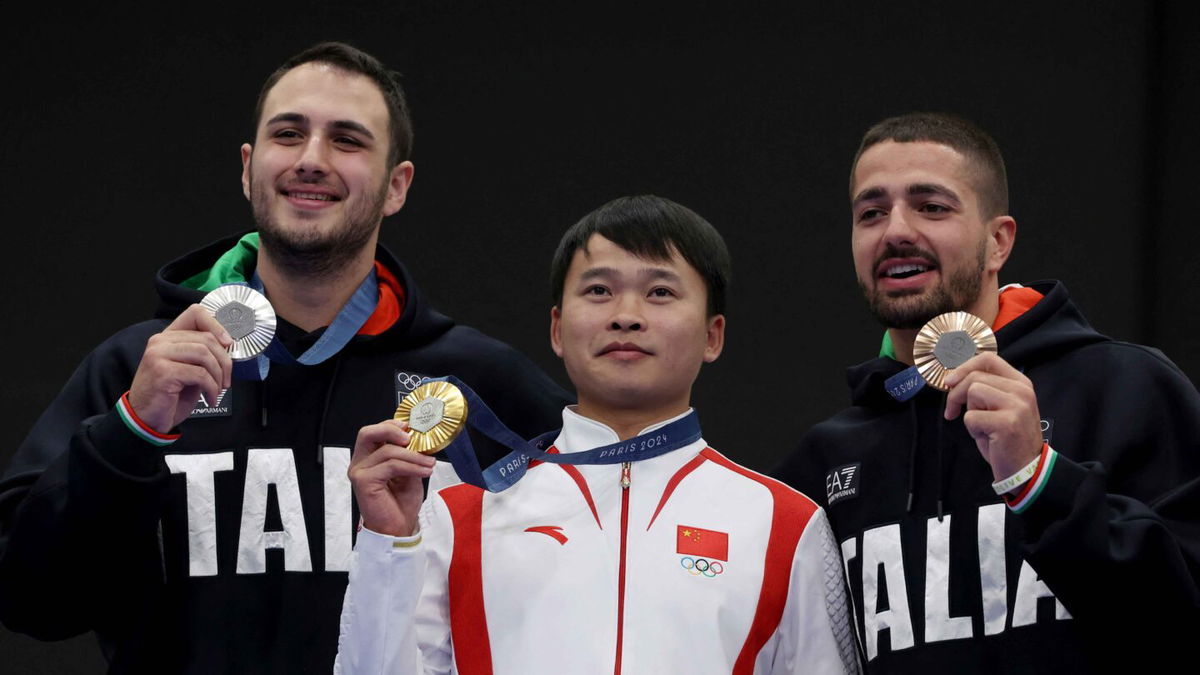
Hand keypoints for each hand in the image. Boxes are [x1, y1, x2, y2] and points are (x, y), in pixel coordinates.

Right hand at [127, 304, 233, 433]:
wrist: (146, 419)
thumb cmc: (169, 396)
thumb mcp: (187, 369)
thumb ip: (201, 354)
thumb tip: (227, 345)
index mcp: (167, 338)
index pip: (195, 313)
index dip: (217, 325)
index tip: (228, 344)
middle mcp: (160, 342)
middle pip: (207, 339)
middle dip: (224, 362)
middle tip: (226, 380)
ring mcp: (158, 355)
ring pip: (205, 355)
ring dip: (218, 376)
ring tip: (217, 390)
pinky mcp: (163, 372)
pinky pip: (200, 374)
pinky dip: (211, 388)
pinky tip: (210, 398)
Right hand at [348, 420, 434, 536]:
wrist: (397, 528)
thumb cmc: (400, 503)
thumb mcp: (409, 472)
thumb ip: (409, 455)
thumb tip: (420, 440)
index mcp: (368, 457)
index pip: (374, 432)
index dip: (392, 425)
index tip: (411, 428)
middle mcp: (360, 463)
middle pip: (367, 433)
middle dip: (391, 430)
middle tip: (411, 438)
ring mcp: (359, 472)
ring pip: (387, 451)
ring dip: (413, 456)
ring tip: (429, 463)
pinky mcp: (364, 482)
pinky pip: (391, 465)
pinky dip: (411, 466)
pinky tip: (424, 471)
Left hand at [943, 352, 1043, 482]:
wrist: (1025, 468)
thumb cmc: (1006, 438)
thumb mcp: (1000, 406)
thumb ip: (986, 388)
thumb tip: (953, 377)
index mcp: (1020, 383)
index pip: (988, 359)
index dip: (963, 367)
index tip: (949, 382)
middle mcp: (1022, 391)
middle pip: (974, 377)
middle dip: (955, 395)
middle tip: (952, 412)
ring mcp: (1017, 406)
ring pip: (973, 393)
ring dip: (969, 413)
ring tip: (982, 427)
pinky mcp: (1007, 422)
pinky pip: (971, 417)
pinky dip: (972, 429)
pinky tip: (988, 438)